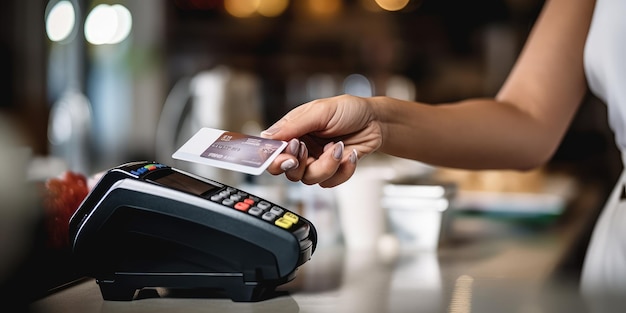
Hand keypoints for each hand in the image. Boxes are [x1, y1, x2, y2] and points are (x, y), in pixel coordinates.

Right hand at [261, 94, 382, 186]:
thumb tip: (267, 136)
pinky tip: (350, 154)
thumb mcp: (320, 111)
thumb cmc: (349, 110)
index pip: (272, 151)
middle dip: (298, 165)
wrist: (377, 121)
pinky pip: (329, 182)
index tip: (286, 156)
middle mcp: (302, 148)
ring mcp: (317, 161)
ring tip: (338, 147)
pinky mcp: (333, 170)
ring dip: (326, 165)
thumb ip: (293, 125)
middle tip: (307, 151)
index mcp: (293, 131)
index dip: (274, 158)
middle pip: (287, 171)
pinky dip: (342, 170)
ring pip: (309, 179)